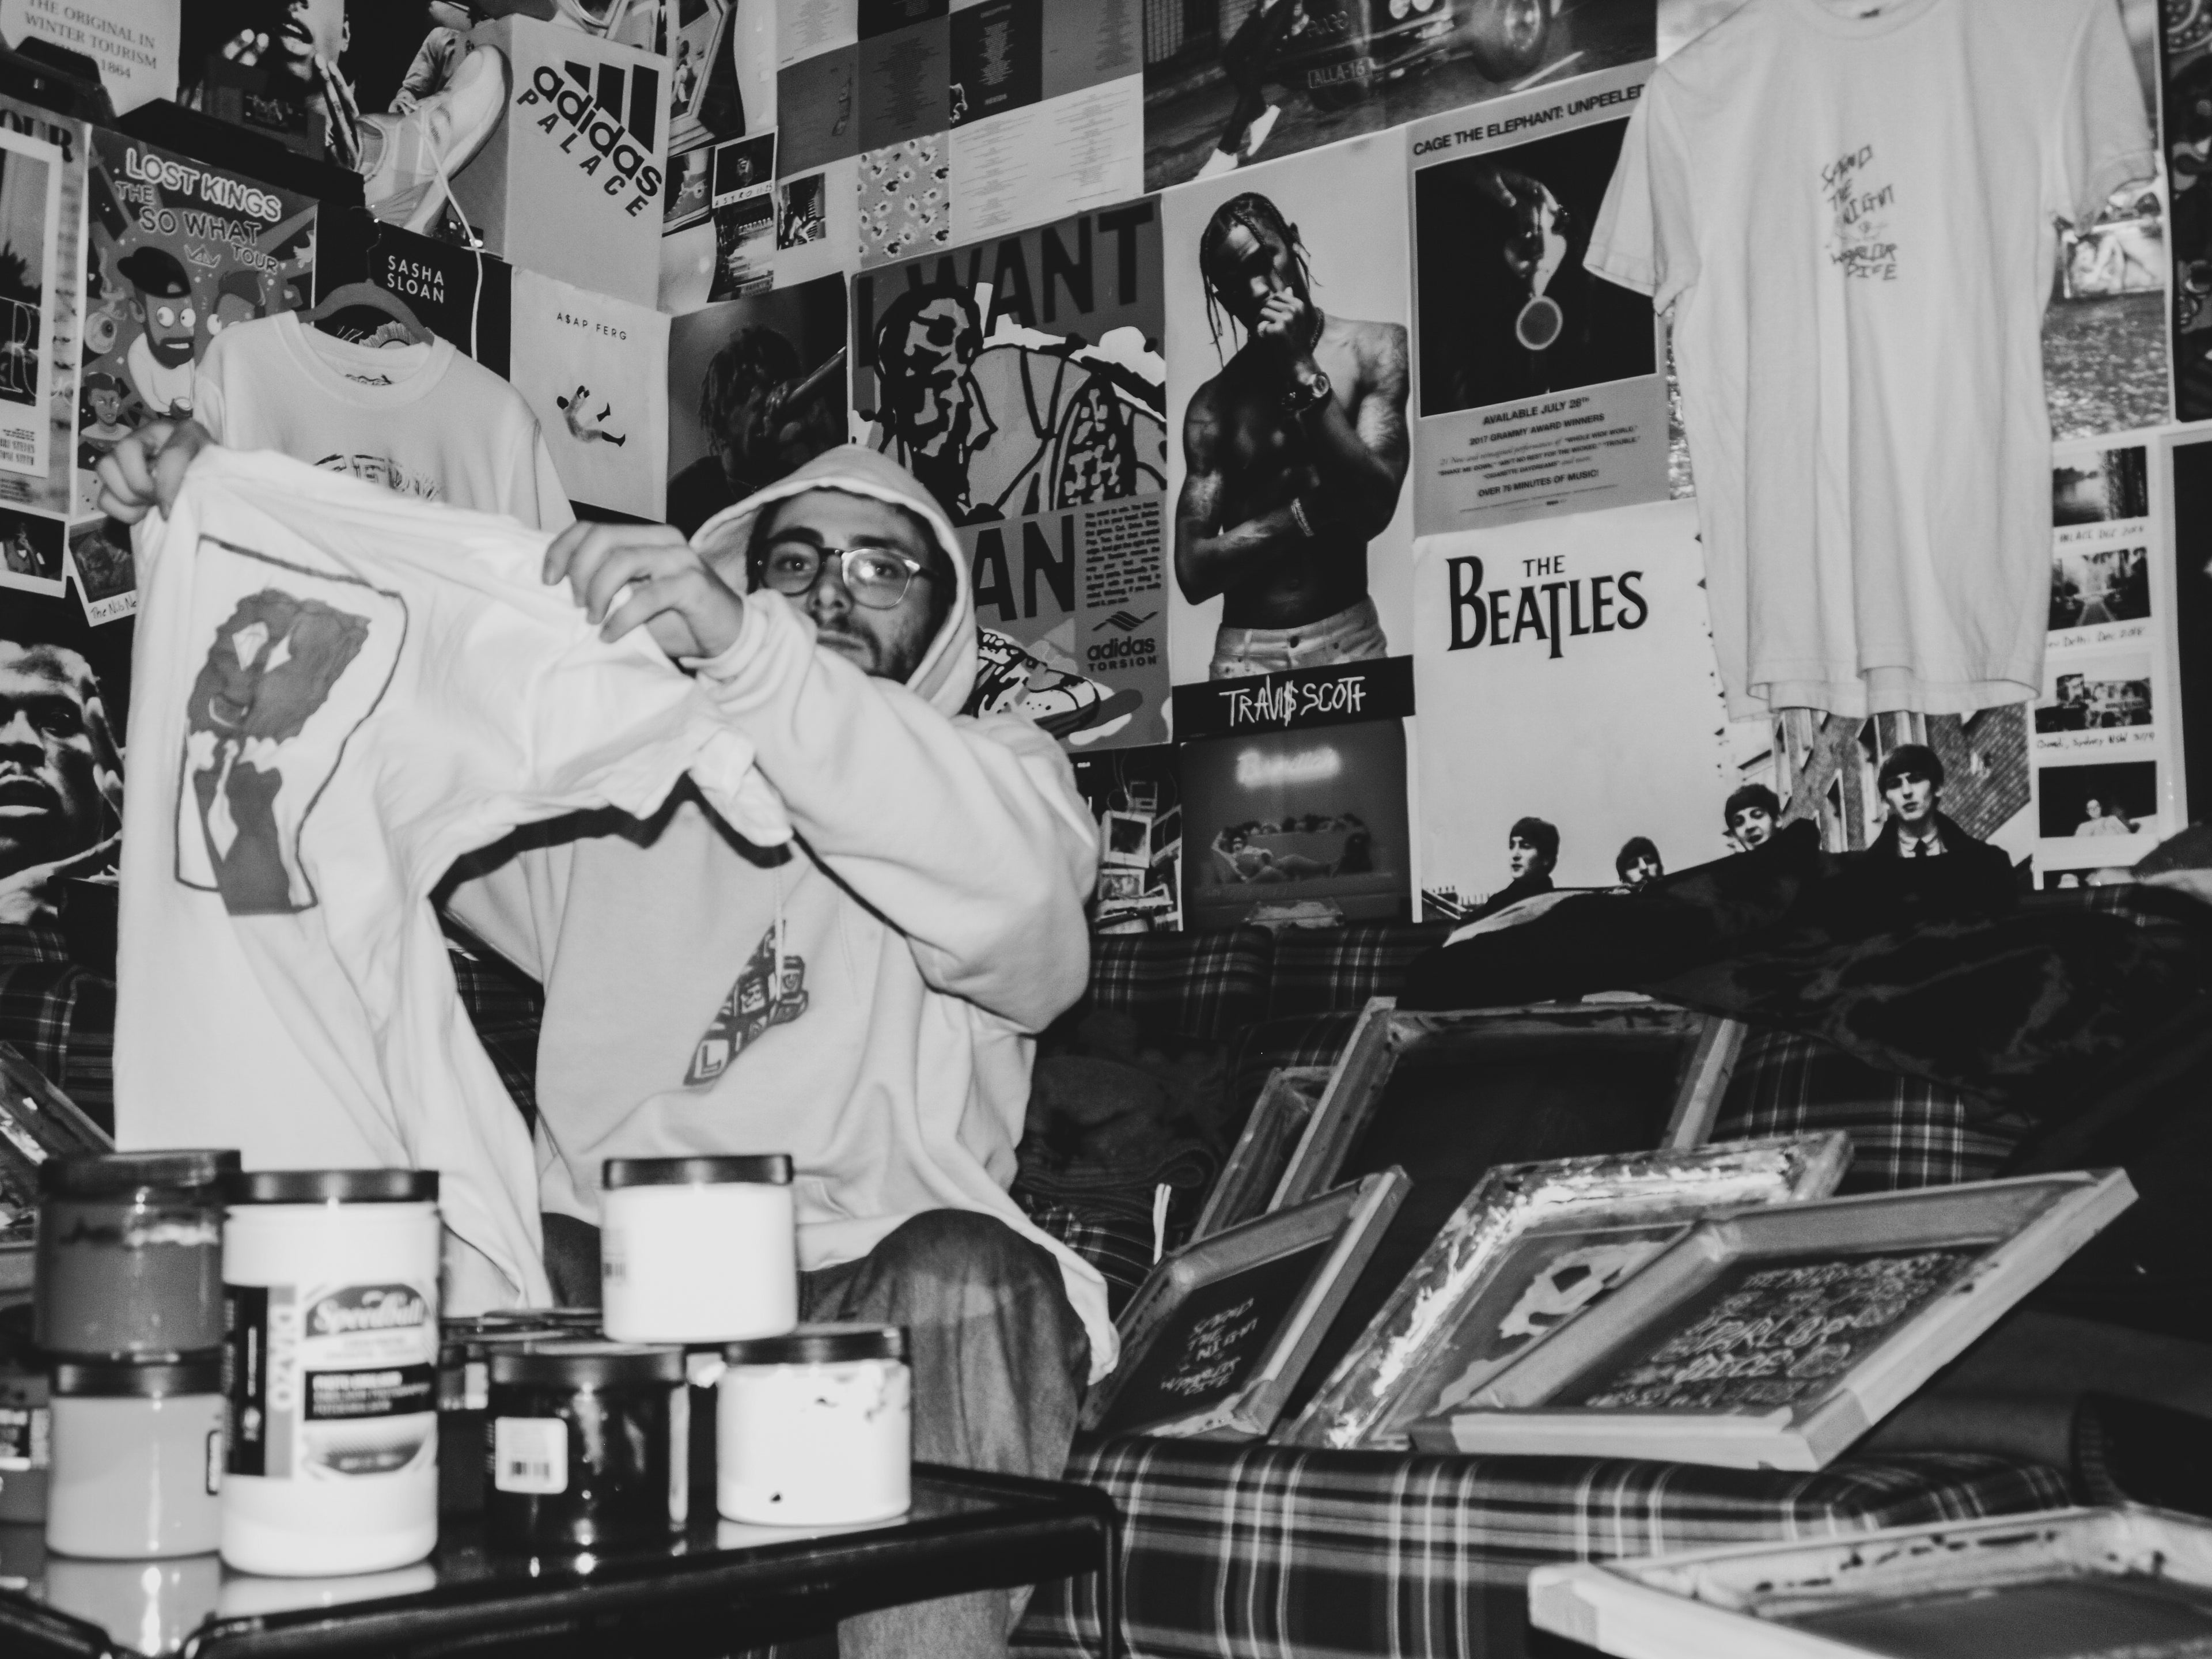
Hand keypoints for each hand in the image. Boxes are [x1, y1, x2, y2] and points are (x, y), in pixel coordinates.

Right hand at [94, 419, 214, 524]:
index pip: (172, 453)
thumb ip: (209, 482)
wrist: (207, 487)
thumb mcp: (219, 477)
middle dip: (140, 485)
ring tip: (151, 506)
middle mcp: (150, 436)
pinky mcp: (116, 477)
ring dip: (129, 497)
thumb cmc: (216, 481)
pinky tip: (143, 512)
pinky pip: (103, 495)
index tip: (170, 510)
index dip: (167, 486)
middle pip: (125, 450)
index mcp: (185, 431)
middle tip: (157, 501)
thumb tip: (177, 504)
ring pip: (105, 468)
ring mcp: (127, 454)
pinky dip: (121, 511)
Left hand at [543, 520, 745, 661]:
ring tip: (593, 620)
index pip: (592, 528)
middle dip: (579, 572)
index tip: (547, 580)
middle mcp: (663, 539)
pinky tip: (612, 634)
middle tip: (578, 605)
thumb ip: (608, 583)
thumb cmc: (677, 618)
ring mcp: (680, 560)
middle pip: (603, 538)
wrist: (728, 636)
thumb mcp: (634, 596)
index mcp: (645, 537)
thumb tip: (560, 585)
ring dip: (598, 593)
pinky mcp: (694, 585)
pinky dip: (623, 617)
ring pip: (623, 560)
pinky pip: (648, 595)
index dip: (562, 550)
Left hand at [1253, 290, 1314, 374]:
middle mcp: (1294, 310)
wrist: (1298, 363)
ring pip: (1262, 311)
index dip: (1270, 306)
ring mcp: (1287, 319)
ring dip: (1260, 322)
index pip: (1277, 295)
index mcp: (1299, 305)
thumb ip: (1291, 304)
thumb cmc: (1295, 343)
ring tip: (1267, 334)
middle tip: (1266, 328)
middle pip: (1268, 302)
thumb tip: (1288, 288)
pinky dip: (1260, 333)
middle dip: (1263, 314)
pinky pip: (1260, 324)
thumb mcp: (1297, 320)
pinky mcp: (1278, 329)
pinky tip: (1268, 341)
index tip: (1271, 319)